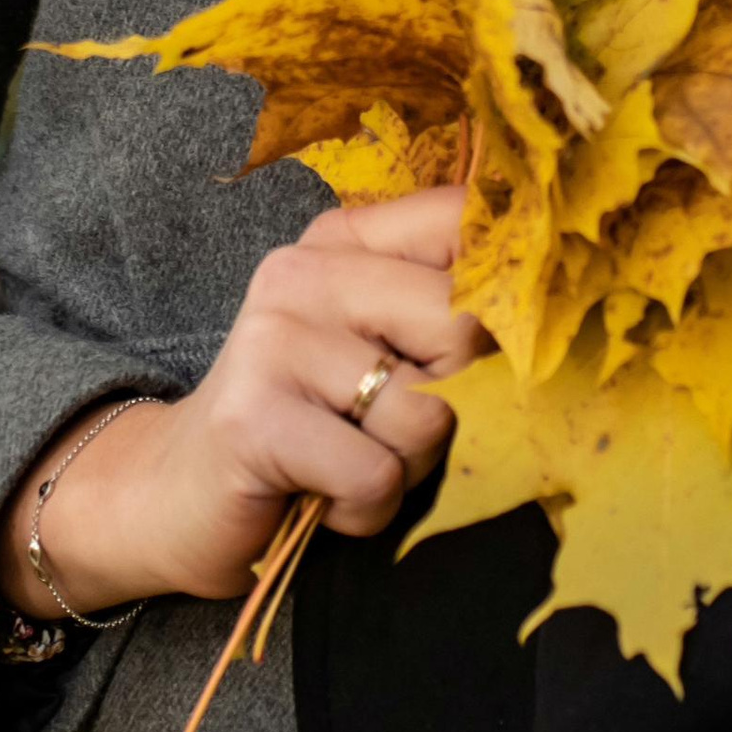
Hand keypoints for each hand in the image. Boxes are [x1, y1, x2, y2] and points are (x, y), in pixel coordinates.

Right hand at [0, 188, 487, 617]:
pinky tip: (323, 498)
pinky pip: (375, 473)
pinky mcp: (254, 417)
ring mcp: (274, 339)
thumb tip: (553, 308)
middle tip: (394, 428)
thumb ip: (450, 313)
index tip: (494, 347)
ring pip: (429, 410)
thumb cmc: (308, 427)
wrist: (178, 495)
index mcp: (345, 240)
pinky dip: (365, 509)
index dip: (512, 293)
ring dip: (407, 467)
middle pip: (466, 324)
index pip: (469, 222)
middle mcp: (305, 270)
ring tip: (351, 462)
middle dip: (456, 401)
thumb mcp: (380, 351)